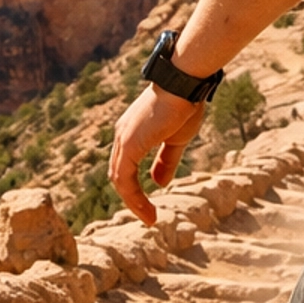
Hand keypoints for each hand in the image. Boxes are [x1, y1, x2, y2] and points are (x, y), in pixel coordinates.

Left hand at [108, 84, 204, 222]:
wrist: (184, 84)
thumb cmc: (183, 105)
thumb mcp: (176, 140)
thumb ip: (166, 161)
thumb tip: (159, 183)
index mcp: (131, 134)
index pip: (125, 167)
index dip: (135, 189)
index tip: (150, 206)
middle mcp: (122, 136)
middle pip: (119, 176)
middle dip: (132, 199)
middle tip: (148, 216)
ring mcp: (123, 140)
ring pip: (119, 180)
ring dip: (133, 203)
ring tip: (150, 218)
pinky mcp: (129, 145)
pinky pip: (125, 179)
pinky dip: (134, 197)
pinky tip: (148, 209)